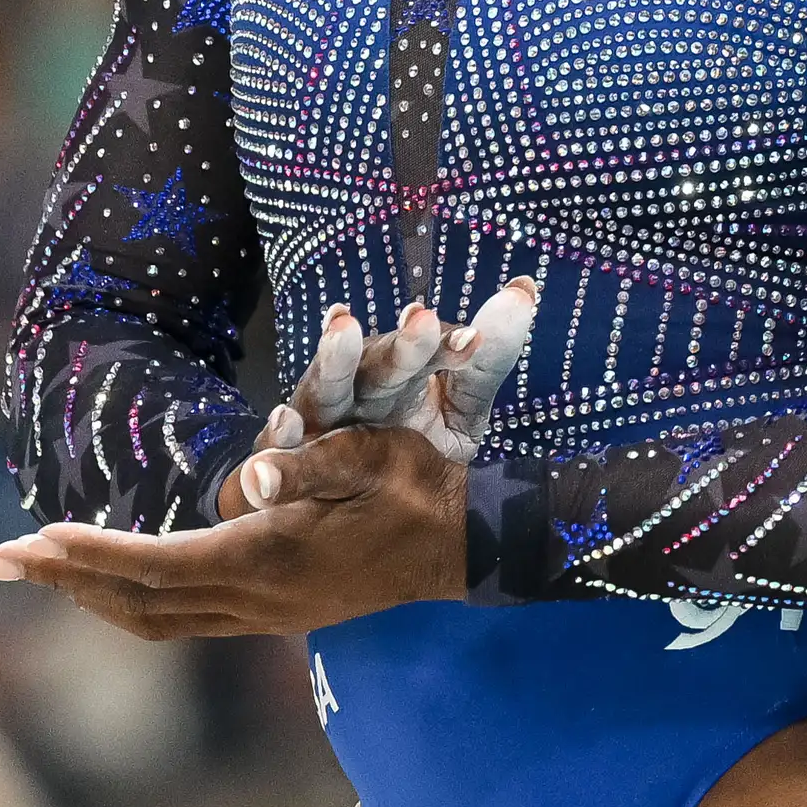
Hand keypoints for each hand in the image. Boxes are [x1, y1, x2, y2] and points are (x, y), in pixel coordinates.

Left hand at [0, 424, 465, 636]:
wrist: (467, 544)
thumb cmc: (416, 487)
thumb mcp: (367, 460)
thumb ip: (302, 468)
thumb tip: (244, 479)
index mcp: (269, 560)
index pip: (157, 564)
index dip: (91, 555)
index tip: (34, 540)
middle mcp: (257, 600)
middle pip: (137, 603)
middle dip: (63, 582)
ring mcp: (265, 615)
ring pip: (155, 620)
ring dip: (90, 596)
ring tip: (36, 571)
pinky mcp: (274, 614)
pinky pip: (183, 617)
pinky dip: (132, 600)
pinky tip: (109, 583)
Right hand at [272, 278, 539, 500]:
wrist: (367, 517)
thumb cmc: (412, 450)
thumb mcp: (460, 410)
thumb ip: (486, 361)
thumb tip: (525, 289)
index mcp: (400, 374)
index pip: (424, 351)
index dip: (445, 344)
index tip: (472, 338)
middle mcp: (359, 390)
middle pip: (378, 363)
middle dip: (401, 345)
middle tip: (422, 319)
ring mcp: (322, 422)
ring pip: (326, 388)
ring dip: (333, 360)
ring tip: (341, 326)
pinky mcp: (290, 461)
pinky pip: (282, 447)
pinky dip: (281, 432)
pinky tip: (284, 419)